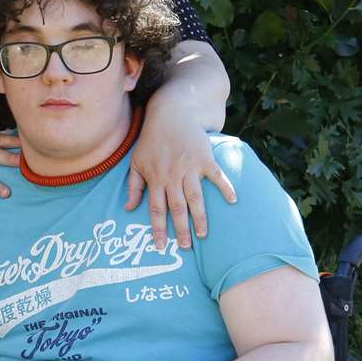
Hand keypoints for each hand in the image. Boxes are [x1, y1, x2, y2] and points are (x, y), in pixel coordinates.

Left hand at [126, 102, 235, 250]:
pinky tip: (232, 200)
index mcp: (155, 178)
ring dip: (199, 217)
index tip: (160, 246)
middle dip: (180, 229)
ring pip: (194, 197)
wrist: (172, 113)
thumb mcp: (136, 162)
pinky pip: (216, 175)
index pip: (156, 209)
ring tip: (203, 235)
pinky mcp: (204, 158)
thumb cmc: (152, 140)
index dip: (158, 229)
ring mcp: (189, 167)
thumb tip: (129, 208)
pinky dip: (225, 187)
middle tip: (185, 247)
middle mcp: (172, 175)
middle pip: (176, 208)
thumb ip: (133, 186)